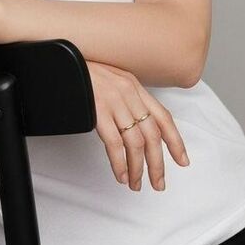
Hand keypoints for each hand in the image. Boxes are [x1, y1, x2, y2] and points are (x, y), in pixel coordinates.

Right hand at [86, 60, 189, 191]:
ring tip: (136, 183)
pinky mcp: (98, 110)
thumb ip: (125, 99)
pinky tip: (121, 174)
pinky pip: (115, 144)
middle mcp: (128, 93)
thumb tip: (134, 125)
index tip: (182, 160)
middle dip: (157, 164)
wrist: (62, 61)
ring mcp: (114, 101)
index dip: (175, 141)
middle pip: (152, 135)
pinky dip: (120, 163)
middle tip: (158, 183)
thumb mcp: (110, 80)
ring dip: (138, 168)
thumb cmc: (83, 72)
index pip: (163, 116)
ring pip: (136, 143)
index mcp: (134, 86)